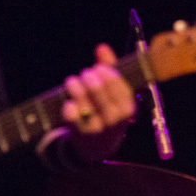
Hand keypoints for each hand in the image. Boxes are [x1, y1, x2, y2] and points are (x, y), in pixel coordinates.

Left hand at [61, 43, 135, 163]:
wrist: (97, 147)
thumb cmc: (107, 112)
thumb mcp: (114, 93)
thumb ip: (110, 68)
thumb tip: (102, 48)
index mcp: (128, 109)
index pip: (119, 86)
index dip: (107, 73)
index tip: (99, 68)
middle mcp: (115, 120)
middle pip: (99, 90)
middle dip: (90, 77)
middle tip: (86, 75)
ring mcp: (98, 127)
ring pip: (84, 101)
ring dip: (75, 87)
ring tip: (72, 82)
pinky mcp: (81, 133)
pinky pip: (72, 115)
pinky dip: (69, 105)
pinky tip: (68, 102)